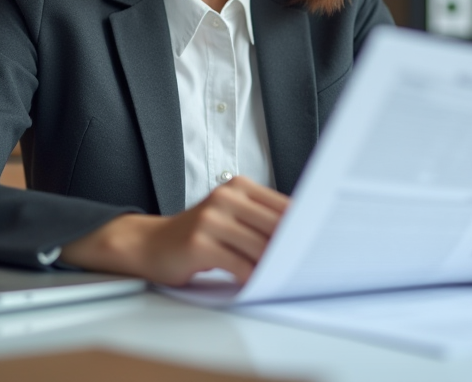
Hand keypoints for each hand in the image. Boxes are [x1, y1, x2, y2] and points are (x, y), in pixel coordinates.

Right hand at [60, 176, 288, 286]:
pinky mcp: (199, 243)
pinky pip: (238, 265)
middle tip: (310, 264)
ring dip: (274, 266)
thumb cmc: (198, 234)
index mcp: (237, 187)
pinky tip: (257, 284)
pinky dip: (252, 278)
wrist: (150, 244)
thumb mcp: (229, 216)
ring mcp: (211, 219)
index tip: (322, 241)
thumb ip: (260, 220)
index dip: (304, 226)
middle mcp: (225, 197)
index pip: (283, 205)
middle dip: (293, 248)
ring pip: (259, 247)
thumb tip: (301, 238)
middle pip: (275, 225)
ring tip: (285, 278)